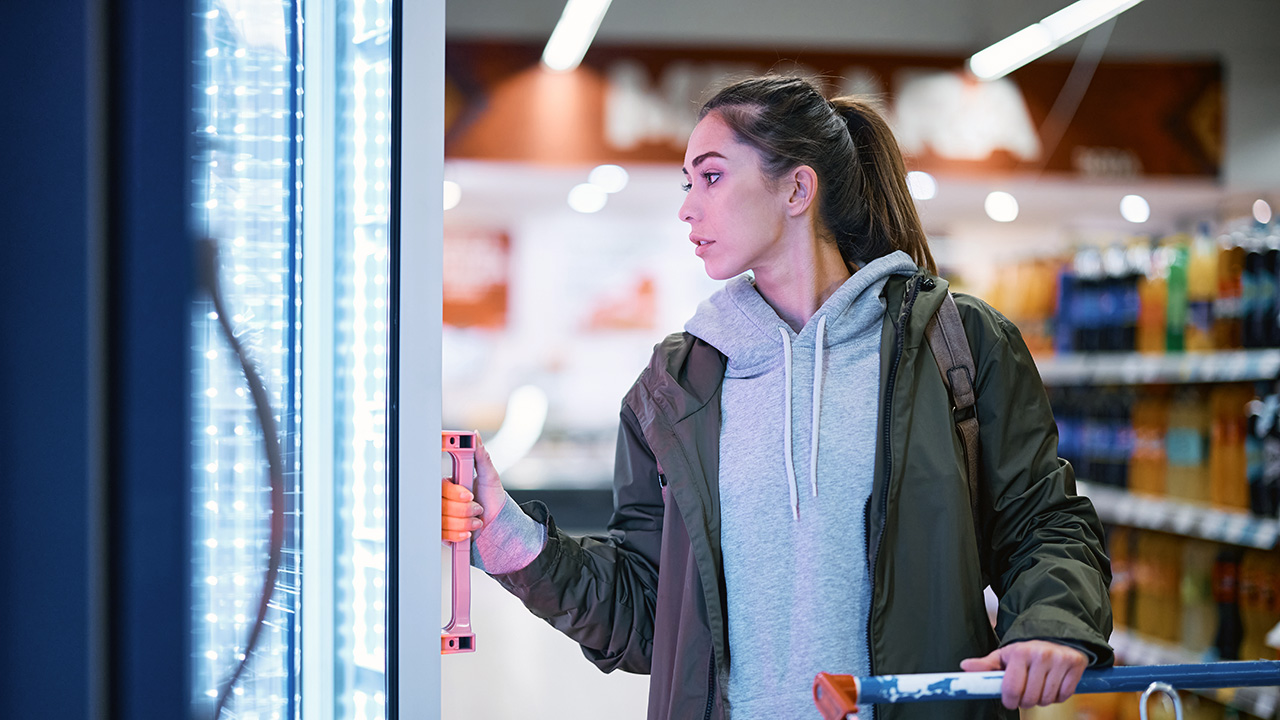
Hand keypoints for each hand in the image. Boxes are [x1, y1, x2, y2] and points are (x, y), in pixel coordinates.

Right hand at [441, 434, 505, 542]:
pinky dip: (459, 534)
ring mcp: (441, 516)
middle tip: (478, 507)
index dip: (455, 492)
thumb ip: (481, 456)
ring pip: (443, 521)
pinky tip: (468, 532)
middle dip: (465, 509)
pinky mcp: (441, 532)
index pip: (441, 486)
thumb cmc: (492, 499)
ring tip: (477, 520)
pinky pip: (443, 535)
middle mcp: (442, 499)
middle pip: (441, 505)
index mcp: (450, 484)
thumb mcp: (489, 476)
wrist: (497, 525)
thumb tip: (475, 436)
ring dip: (465, 523)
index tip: (469, 494)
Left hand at [960, 640, 1087, 708]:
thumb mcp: (1005, 655)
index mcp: (1020, 652)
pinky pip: (1065, 695)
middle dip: (1026, 701)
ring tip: (1039, 686)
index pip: (1012, 689)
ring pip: (1048, 699)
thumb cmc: (1027, 649)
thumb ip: (986, 665)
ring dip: (1042, 699)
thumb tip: (965, 666)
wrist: (1055, 634)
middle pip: (1030, 698)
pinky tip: (1053, 684)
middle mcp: (1041, 654)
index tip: (1010, 700)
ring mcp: (1059, 659)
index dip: (1010, 701)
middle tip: (1026, 693)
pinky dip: (1058, 696)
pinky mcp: (1076, 664)